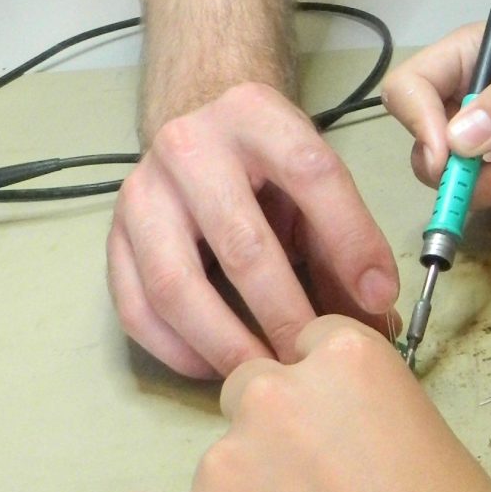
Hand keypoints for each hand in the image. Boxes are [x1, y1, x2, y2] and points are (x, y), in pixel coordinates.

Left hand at [107, 317, 490, 491]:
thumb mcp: (430, 441)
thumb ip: (368, 420)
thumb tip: (339, 451)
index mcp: (344, 359)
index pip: (305, 349)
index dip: (324, 402)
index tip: (340, 446)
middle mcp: (272, 395)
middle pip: (248, 396)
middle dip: (276, 443)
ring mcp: (222, 467)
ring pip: (210, 468)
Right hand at [108, 81, 401, 379]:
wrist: (198, 133)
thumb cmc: (267, 165)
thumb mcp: (312, 178)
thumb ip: (345, 236)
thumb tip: (377, 316)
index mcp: (255, 115)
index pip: (311, 174)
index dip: (351, 240)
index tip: (378, 301)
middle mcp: (189, 146)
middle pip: (242, 243)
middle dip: (285, 313)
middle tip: (313, 361)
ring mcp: (141, 192)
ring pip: (177, 285)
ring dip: (226, 343)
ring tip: (264, 376)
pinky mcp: (112, 237)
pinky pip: (136, 309)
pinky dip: (177, 350)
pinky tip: (216, 368)